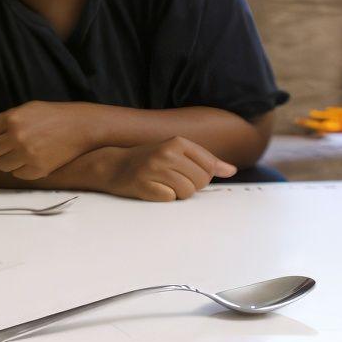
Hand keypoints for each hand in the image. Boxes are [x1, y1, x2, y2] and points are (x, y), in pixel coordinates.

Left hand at [0, 101, 98, 179]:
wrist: (81, 126)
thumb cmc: (51, 115)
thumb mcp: (26, 109)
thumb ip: (1, 117)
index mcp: (11, 118)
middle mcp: (16, 136)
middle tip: (8, 144)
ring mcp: (27, 154)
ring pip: (1, 165)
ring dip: (7, 160)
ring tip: (22, 151)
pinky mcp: (37, 169)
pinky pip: (17, 174)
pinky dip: (21, 169)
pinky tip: (33, 158)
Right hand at [102, 137, 236, 200]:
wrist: (111, 165)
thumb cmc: (148, 160)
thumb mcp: (175, 152)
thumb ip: (204, 160)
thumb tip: (230, 170)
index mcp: (176, 142)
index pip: (209, 166)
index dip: (202, 175)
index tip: (185, 172)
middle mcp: (166, 153)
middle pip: (201, 181)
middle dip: (190, 185)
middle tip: (171, 179)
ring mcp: (154, 169)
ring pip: (187, 192)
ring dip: (177, 193)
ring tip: (162, 183)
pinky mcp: (144, 185)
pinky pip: (170, 199)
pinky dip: (164, 197)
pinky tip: (153, 189)